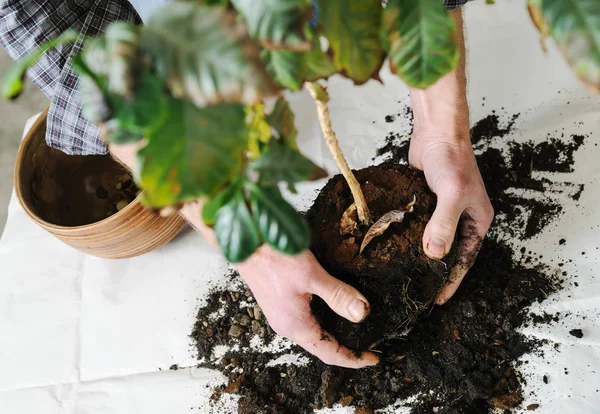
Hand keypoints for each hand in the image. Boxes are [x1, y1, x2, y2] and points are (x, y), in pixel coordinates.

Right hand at [237, 247, 379, 368]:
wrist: (245, 241)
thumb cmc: (273, 257)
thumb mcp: (312, 275)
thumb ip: (338, 295)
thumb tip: (361, 314)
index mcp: (295, 326)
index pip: (330, 353)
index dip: (354, 359)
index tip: (374, 358)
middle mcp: (286, 326)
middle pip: (322, 346)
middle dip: (346, 348)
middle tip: (370, 345)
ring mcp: (281, 315)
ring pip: (314, 333)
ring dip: (335, 335)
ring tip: (356, 331)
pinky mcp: (279, 303)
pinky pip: (306, 320)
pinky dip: (324, 321)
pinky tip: (333, 310)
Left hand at [409, 132, 493, 303]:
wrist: (436, 132)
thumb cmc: (452, 159)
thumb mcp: (452, 193)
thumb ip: (443, 223)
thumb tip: (434, 254)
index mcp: (477, 221)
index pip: (465, 258)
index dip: (452, 280)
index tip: (438, 299)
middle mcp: (460, 218)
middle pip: (449, 252)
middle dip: (435, 272)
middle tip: (418, 291)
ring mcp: (441, 210)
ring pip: (431, 240)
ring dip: (420, 255)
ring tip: (404, 274)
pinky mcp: (424, 203)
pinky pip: (417, 225)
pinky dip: (408, 236)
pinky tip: (394, 247)